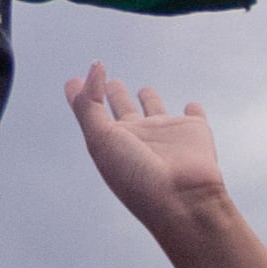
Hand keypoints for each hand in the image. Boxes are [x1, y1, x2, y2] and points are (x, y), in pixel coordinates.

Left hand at [65, 65, 232, 238]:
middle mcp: (137, 137)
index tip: (73, 81)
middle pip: (124, 110)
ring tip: (144, 89)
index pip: (93, 112)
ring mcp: (166, 134)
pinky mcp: (194, 132)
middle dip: (116, 95)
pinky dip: (194, 111)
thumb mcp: (101, 138)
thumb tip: (93, 67)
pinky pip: (194, 117)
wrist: (182, 200)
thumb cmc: (136, 175)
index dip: (84, 95)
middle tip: (111, 82)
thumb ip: (90, 103)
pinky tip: (192, 107)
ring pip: (156, 110)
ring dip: (150, 99)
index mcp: (111, 141)